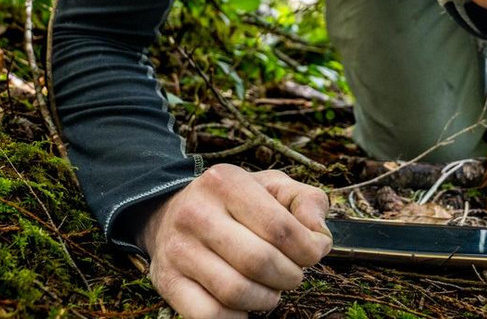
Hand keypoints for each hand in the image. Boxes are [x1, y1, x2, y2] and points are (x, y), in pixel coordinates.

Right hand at [137, 163, 331, 318]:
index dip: (308, 250)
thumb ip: (307, 201)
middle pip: (259, 262)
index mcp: (226, 182)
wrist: (171, 213)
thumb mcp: (271, 186)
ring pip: (236, 292)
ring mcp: (178, 249)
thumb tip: (318, 235)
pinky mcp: (167, 281)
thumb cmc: (233, 203)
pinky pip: (210, 316)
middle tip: (291, 274)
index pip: (280, 228)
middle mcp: (196, 212)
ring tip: (270, 289)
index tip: (313, 253)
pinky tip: (246, 306)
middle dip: (289, 277)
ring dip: (266, 299)